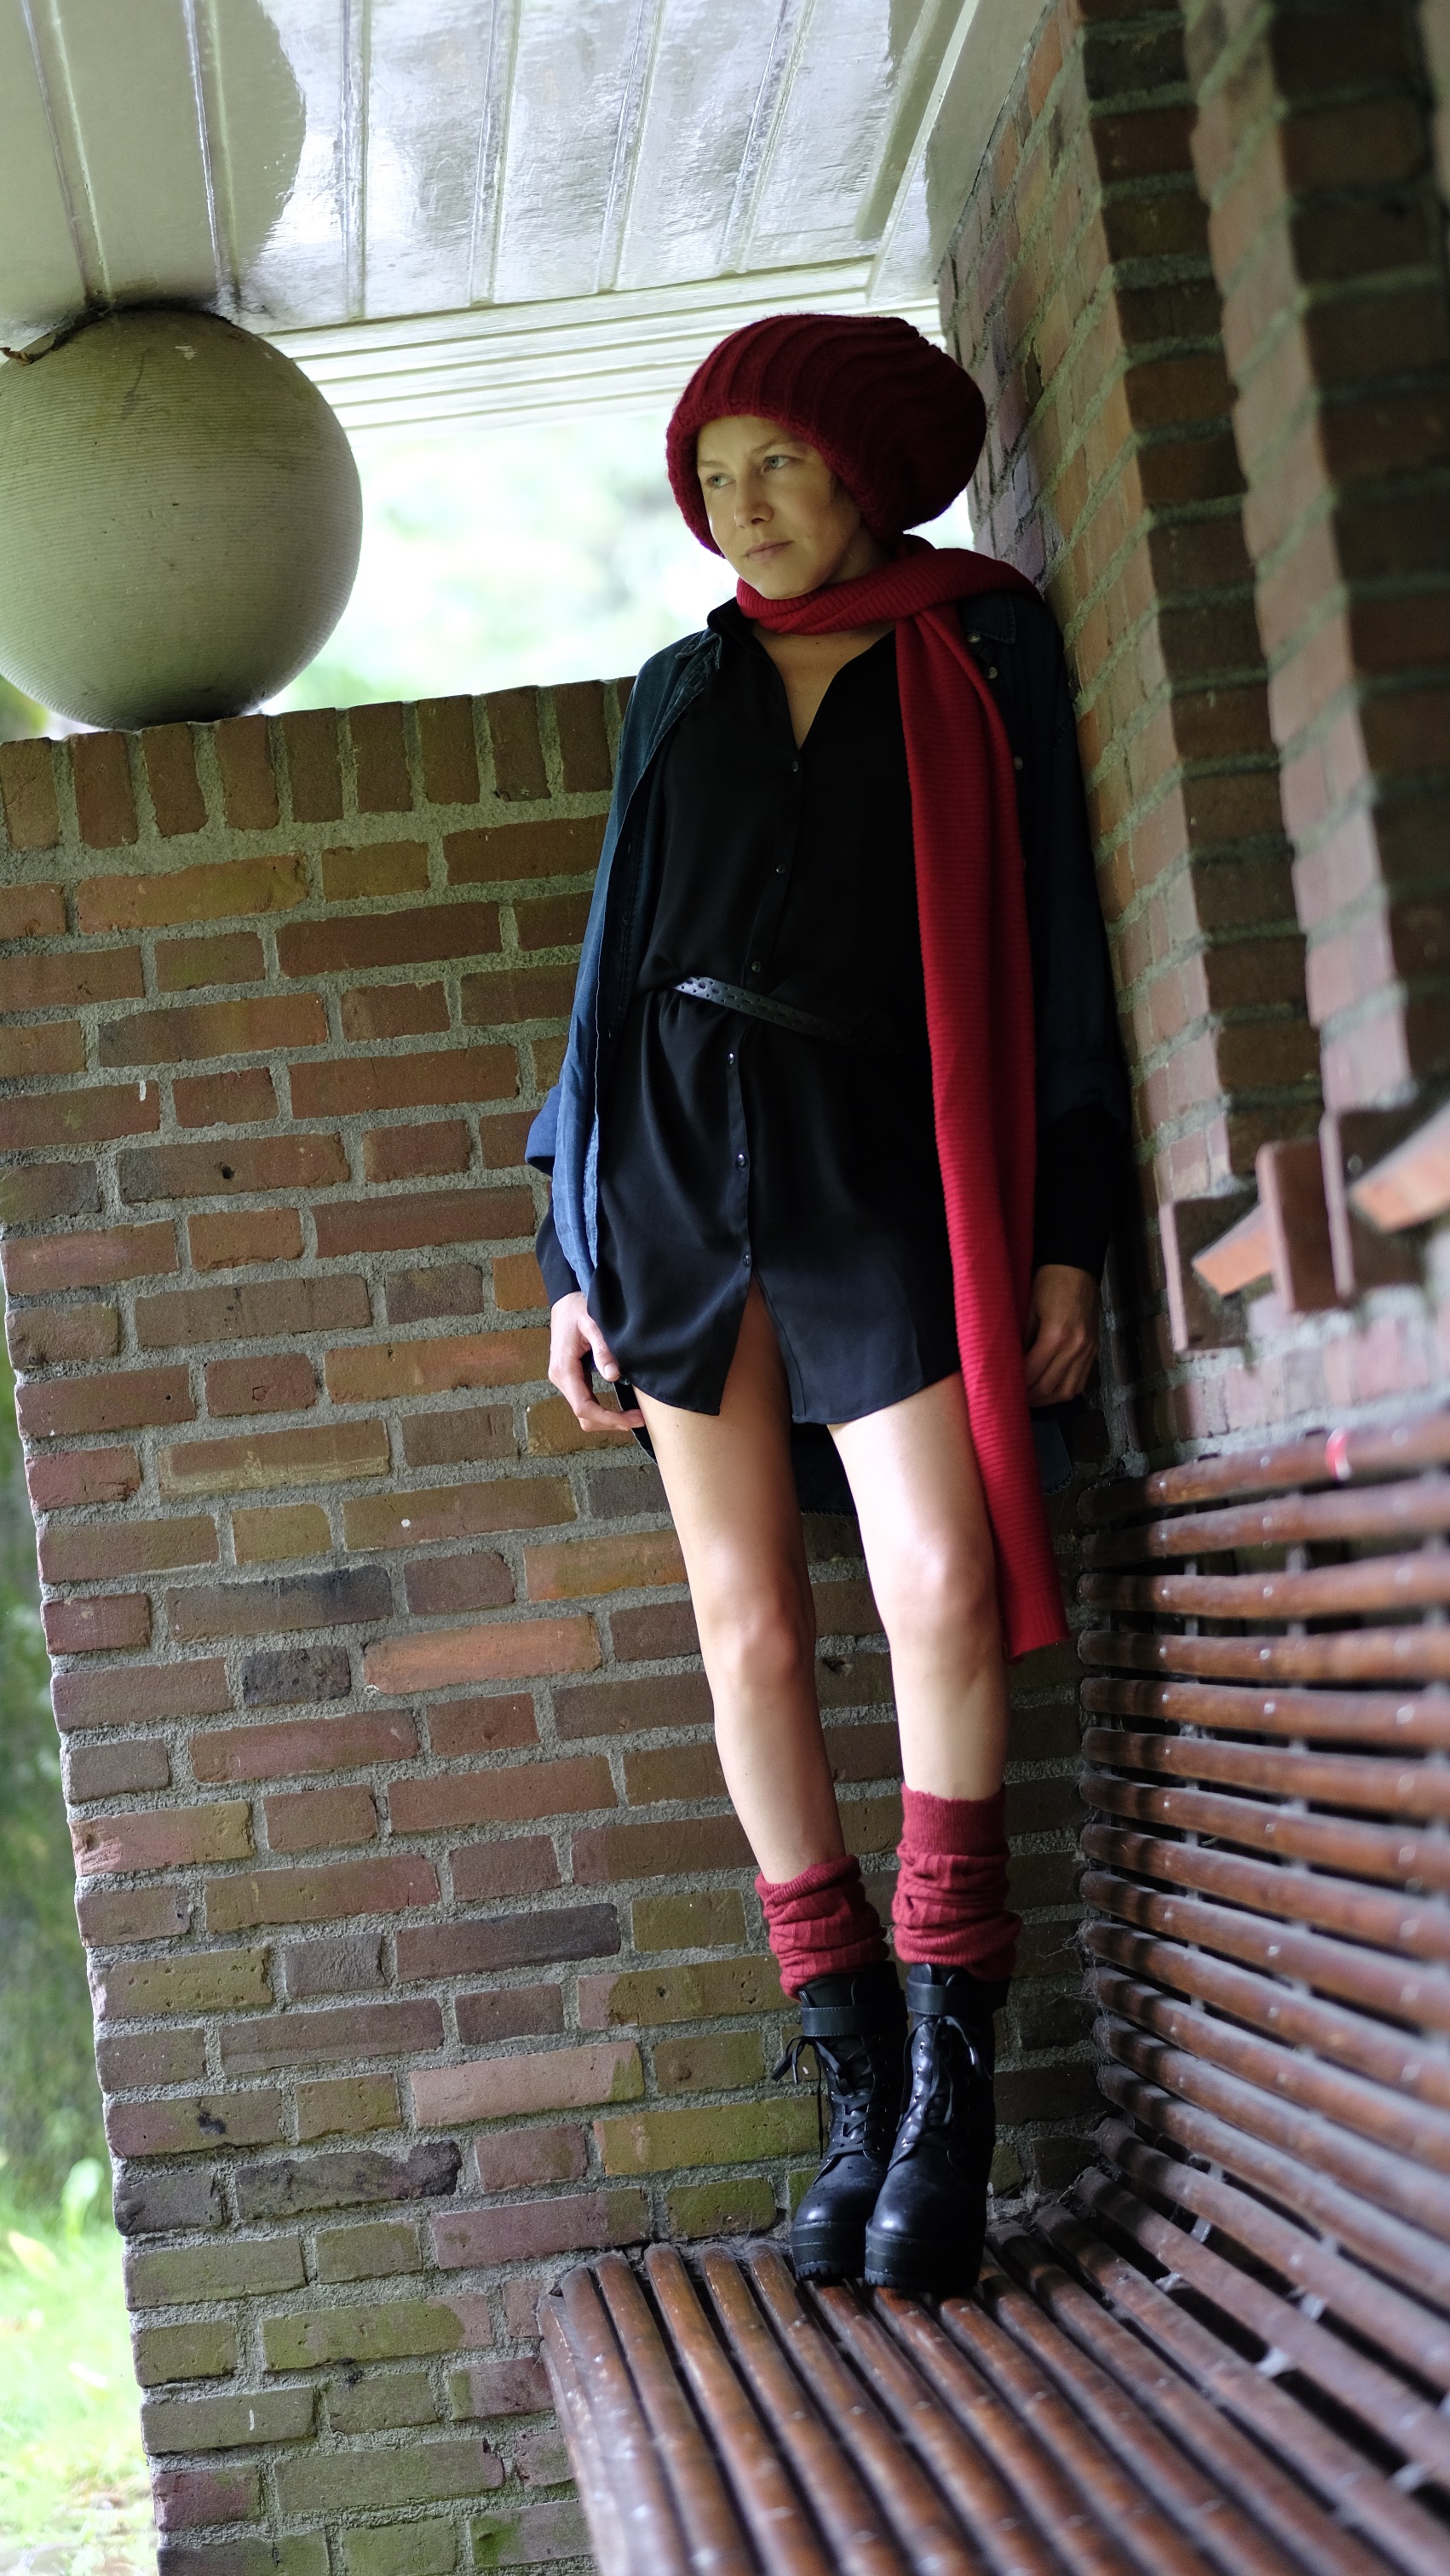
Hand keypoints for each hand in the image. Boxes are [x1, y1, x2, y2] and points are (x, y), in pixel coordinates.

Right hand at [548, 1292, 644, 1434]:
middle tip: (638, 1419)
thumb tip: (613, 1376)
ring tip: (633, 1416)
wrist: (565, 1301)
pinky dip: (602, 1410)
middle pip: (584, 1416)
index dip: (608, 1418)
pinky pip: (585, 1402)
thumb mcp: (592, 1323)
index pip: (584, 1407)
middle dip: (610, 1422)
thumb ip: (603, 1349)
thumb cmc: (578, 1309)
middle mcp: (561, 1378)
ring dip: (607, 1418)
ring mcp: (565, 1380)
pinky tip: (620, 1408)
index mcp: (564, 1369)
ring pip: (584, 1412)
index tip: (631, 1420)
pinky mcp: (571, 1378)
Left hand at [1023, 1264, 1099, 1405]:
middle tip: (1013, 1398)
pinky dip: (1064, 1390)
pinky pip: (1081, 1381)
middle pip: (1050, 1387)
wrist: (1076, 1267)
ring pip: (1068, 1390)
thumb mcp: (1028, 1308)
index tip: (1003, 1389)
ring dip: (1048, 1399)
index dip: (1017, 1385)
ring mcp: (1088, 1350)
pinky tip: (1050, 1390)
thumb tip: (1010, 1364)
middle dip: (1030, 1397)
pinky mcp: (1094, 1349)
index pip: (1032, 1372)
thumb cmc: (1048, 1282)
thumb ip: (1021, 1339)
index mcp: (1056, 1335)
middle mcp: (1075, 1347)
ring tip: (1031, 1398)